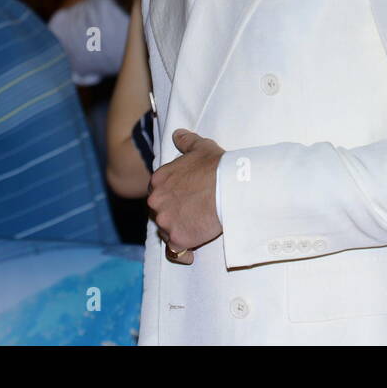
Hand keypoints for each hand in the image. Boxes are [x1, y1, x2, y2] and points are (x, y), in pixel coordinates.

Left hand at [147, 128, 223, 264]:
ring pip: (166, 231)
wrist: (229, 187)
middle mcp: (156, 201)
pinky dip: (182, 253)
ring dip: (177, 231)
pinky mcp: (178, 238)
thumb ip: (185, 141)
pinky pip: (175, 251)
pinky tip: (190, 253)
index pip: (157, 193)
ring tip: (194, 230)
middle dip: (171, 214)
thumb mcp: (199, 147)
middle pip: (159, 213)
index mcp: (159, 180)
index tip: (182, 200)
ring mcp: (166, 221)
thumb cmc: (216, 166)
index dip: (169, 198)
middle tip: (189, 215)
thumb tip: (177, 134)